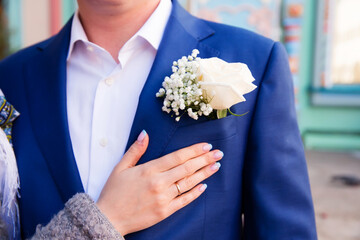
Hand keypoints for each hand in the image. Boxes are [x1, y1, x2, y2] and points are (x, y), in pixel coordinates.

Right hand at [96, 130, 222, 235]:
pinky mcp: (165, 211)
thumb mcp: (121, 167)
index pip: (177, 157)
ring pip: (188, 183)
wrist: (109, 218)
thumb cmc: (114, 192)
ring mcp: (163, 198)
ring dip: (204, 174)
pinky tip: (204, 186)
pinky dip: (195, 193)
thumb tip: (145, 133)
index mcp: (149, 169)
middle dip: (205, 159)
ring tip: (216, 166)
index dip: (194, 150)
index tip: (207, 146)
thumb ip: (135, 150)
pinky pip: (184, 201)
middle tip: (219, 153)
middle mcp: (159, 183)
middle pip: (187, 168)